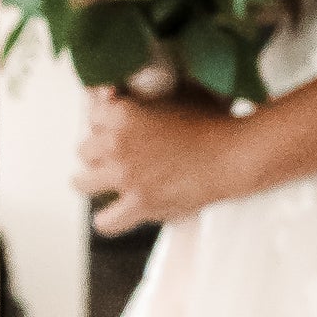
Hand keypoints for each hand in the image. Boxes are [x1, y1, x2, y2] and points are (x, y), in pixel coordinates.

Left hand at [74, 89, 256, 234]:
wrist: (235, 154)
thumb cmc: (212, 125)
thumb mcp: (174, 96)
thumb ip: (141, 97)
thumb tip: (110, 95)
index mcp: (122, 114)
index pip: (92, 118)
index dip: (107, 125)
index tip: (121, 131)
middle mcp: (116, 143)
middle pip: (84, 151)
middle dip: (102, 154)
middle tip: (126, 157)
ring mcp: (125, 175)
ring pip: (82, 182)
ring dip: (96, 183)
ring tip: (115, 183)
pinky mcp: (139, 203)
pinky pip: (105, 220)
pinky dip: (111, 219)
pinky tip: (121, 213)